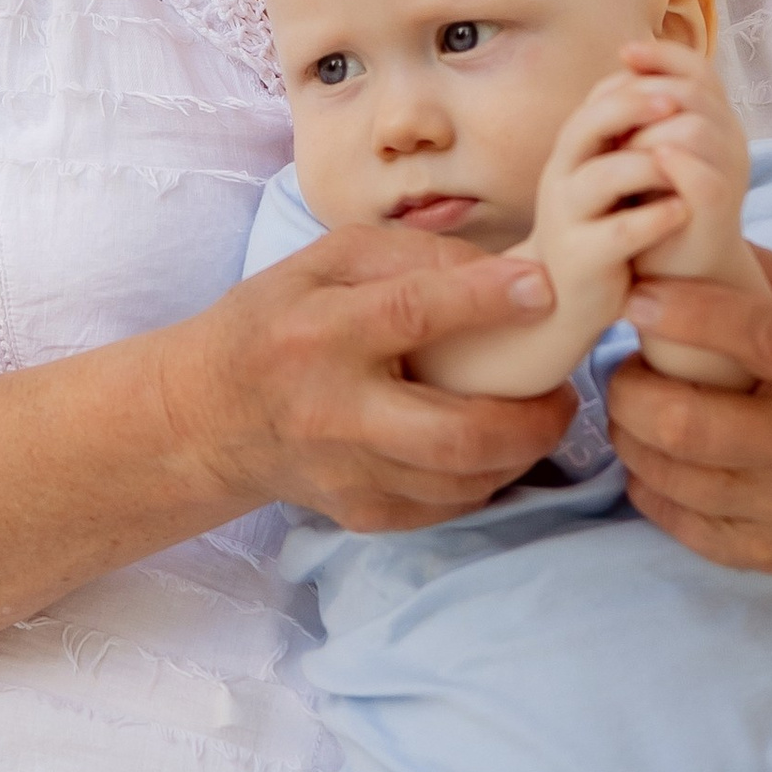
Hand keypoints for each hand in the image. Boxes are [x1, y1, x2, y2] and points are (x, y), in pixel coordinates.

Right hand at [168, 229, 577, 530]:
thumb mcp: (325, 262)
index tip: (546, 290)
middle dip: (534, 420)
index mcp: (319, 334)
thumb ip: (411, 256)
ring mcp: (347, 475)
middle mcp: (332, 412)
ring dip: (522, 449)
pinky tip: (490, 445)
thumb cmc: (277, 322)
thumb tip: (506, 272)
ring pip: (466, 481)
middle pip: (457, 435)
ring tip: (536, 414)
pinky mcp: (359, 514)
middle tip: (564, 393)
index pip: (412, 314)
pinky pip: (450, 506)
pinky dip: (487, 476)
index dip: (487, 301)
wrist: (208, 417)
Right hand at [419, 67, 692, 398]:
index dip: (637, 83)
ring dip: (650, 166)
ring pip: (603, 175)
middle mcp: (561, 174)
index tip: (676, 81)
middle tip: (678, 104)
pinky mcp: (582, 257)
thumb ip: (627, 133)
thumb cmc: (600, 226)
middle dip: (635, 107)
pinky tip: (681, 212)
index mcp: (573, 147)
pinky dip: (655, 217)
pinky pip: (619, 231)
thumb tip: (665, 78)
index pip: (598, 97)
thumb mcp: (610, 172)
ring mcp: (566, 215)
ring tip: (684, 166)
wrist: (567, 299)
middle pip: (589, 122)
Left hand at [601, 38, 757, 291]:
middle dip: (646, 97)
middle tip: (609, 116)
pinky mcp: (719, 210)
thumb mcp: (649, 150)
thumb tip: (623, 62)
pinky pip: (702, 176)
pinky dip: (674, 165)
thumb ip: (646, 113)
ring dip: (649, 132)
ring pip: (695, 128)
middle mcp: (731, 142)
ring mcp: (729, 175)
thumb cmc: (658, 208)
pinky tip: (645, 162)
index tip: (622, 54)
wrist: (678, 274)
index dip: (663, 56)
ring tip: (618, 146)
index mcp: (716, 122)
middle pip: (693, 92)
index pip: (698, 70)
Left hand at [604, 243, 771, 575]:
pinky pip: (680, 523)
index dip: (689, 314)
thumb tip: (699, 233)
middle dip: (630, 389)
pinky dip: (650, 485)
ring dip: (629, 435)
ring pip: (673, 475)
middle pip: (691, 423)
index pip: (762, 336)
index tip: (638, 297)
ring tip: (635, 407)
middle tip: (625, 367)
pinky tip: (657, 458)